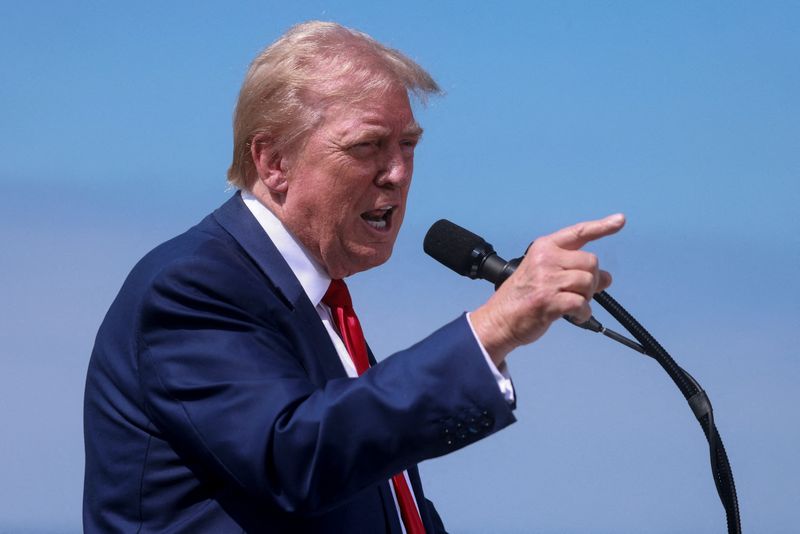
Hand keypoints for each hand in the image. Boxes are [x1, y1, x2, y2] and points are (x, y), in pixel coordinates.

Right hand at [470, 213, 625, 364]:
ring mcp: (547, 279)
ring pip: (589, 283)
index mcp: (544, 247)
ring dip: (586, 298)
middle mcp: (545, 259)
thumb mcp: (545, 275)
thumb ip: (574, 271)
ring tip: (571, 305)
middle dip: (592, 281)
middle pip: (591, 263)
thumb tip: (607, 278)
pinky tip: (574, 316)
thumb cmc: (522, 297)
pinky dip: (583, 313)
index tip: (620, 220)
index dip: (602, 226)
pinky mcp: (549, 300)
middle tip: (579, 293)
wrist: (499, 320)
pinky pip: (582, 304)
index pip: (578, 232)